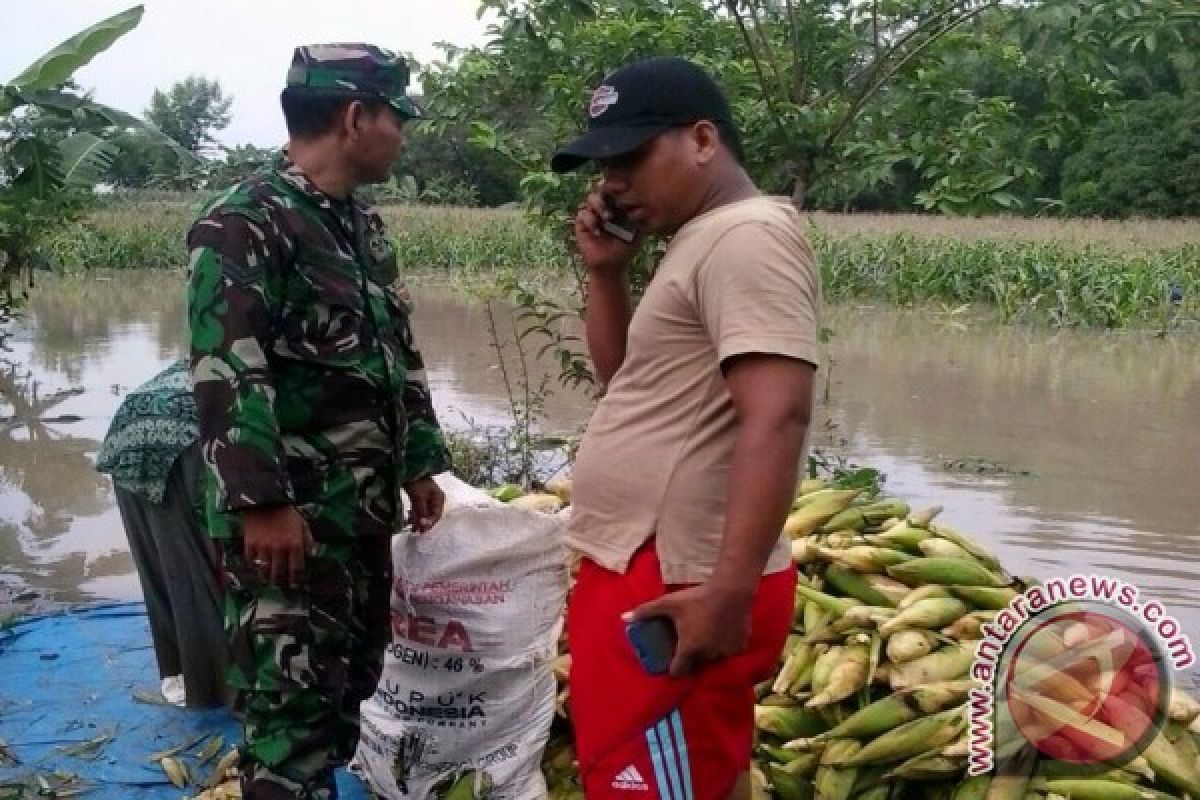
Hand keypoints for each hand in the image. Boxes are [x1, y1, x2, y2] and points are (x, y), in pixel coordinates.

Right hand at [242, 505, 314, 587]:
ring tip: (268, 579)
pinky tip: (257, 567)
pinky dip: (254, 567)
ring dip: (267, 577)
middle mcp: (279, 549)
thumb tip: (312, 556)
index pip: (296, 569)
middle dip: (281, 582)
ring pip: (264, 571)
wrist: (265, 500)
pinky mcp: (249, 545)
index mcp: (295, 544)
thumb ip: (308, 541)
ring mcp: (263, 548)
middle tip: (281, 584)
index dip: (296, 580)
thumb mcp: (303, 524)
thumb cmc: (287, 513)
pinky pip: (251, 562)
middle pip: (279, 573)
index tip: (295, 584)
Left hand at [404, 476, 444, 532]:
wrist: (408, 470)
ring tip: (411, 528)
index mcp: (439, 498)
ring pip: (424, 513)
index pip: (436, 515)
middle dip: (423, 523)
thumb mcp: (419, 498)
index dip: (429, 523)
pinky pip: (419, 510)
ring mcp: (427, 499)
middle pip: (430, 515)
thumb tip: (423, 525)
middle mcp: (435, 500)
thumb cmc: (416, 482)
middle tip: (415, 532)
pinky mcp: (419, 499)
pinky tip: (409, 519)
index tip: (422, 530)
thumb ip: (422, 512)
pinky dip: (414, 515)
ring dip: (417, 520)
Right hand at [573, 188, 640, 275]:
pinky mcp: (582, 223)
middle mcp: (604, 206)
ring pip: (591, 198)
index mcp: (618, 205)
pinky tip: (597, 232)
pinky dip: (590, 221)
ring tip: (608, 218)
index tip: (625, 186)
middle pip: (602, 188)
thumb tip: (641, 204)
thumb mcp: (637, 233)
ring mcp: (592, 213)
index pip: (617, 189)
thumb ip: (640, 218)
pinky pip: (583, 214)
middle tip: (615, 195)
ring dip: (600, 205)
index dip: (619, 184)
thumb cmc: (626, 248)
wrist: (612, 265)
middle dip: (608, 189)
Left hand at [625, 583, 754, 677]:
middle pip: (696, 665)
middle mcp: (708, 656)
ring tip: (706, 635)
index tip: (672, 658)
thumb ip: (645, 612)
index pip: (678, 672)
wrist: (731, 589)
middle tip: (689, 642)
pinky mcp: (740, 647)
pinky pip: (729, 652)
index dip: (673, 667)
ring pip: (714, 659)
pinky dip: (725, 646)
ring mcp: (726, 653)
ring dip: (709, 652)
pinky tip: (721, 631)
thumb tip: (623, 618)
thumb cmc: (696, 598)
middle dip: (692, 657)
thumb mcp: (668, 603)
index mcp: (689, 649)